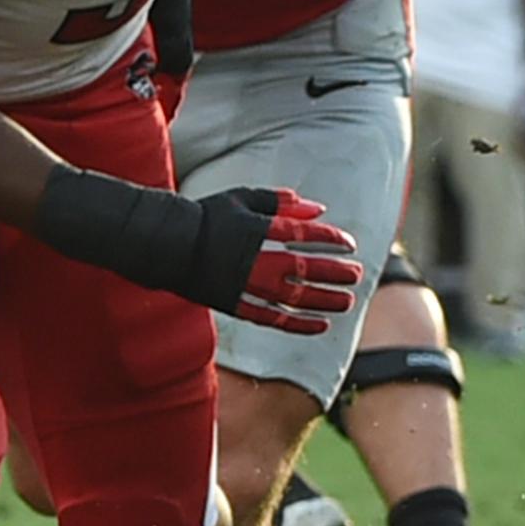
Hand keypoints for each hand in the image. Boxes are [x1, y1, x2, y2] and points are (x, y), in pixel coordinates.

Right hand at [33, 170, 363, 331]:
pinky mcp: (234, 304)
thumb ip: (281, 203)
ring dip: (324, 301)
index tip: (349, 243)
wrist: (166, 244)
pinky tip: (321, 326)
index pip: (303, 236)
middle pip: (303, 269)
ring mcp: (243, 285)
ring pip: (292, 298)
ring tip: (348, 301)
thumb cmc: (208, 216)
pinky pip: (271, 319)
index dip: (330, 240)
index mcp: (256, 230)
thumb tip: (318, 208)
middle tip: (358, 274)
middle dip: (334, 272)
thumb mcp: (244, 199)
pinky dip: (298, 324)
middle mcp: (253, 260)